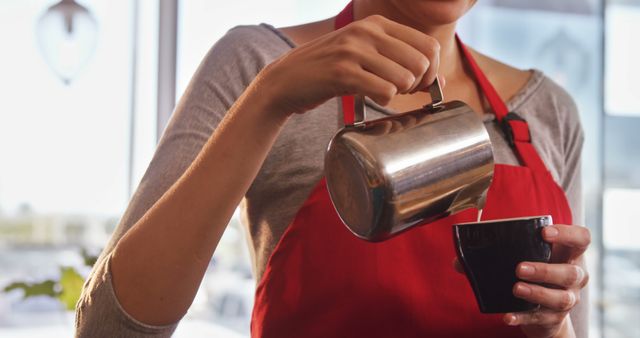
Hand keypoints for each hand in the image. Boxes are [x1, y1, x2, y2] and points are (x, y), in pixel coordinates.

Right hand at [255, 15, 440, 116]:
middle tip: (400, 92)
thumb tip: (437, 81)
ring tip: (382, 93)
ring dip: (399, 94)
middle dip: (417, 84)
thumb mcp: (362, 51)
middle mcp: (367, 32)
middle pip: (421, 62)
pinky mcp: (343, 73)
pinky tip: (371, 98)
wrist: (286, 79)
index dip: (431, 71)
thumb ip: (395, 57)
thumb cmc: (329, 70)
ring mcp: (354, 51)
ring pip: (405, 78)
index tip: (418, 84)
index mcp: (376, 23)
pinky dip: (384, 100)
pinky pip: (385, 90)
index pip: (427, 45)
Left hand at [453, 224, 590, 337]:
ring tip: (515, 288)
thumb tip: (459, 260)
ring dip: (537, 292)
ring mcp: (567, 299)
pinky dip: (523, 317)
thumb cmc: (533, 275)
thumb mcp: (521, 259)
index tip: (544, 232)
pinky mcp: (554, 319)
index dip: (568, 234)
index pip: (582, 239)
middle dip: (546, 270)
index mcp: (567, 255)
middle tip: (519, 268)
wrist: (545, 314)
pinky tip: (507, 316)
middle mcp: (573, 277)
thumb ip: (493, 255)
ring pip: (562, 298)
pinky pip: (541, 318)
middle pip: (572, 272)